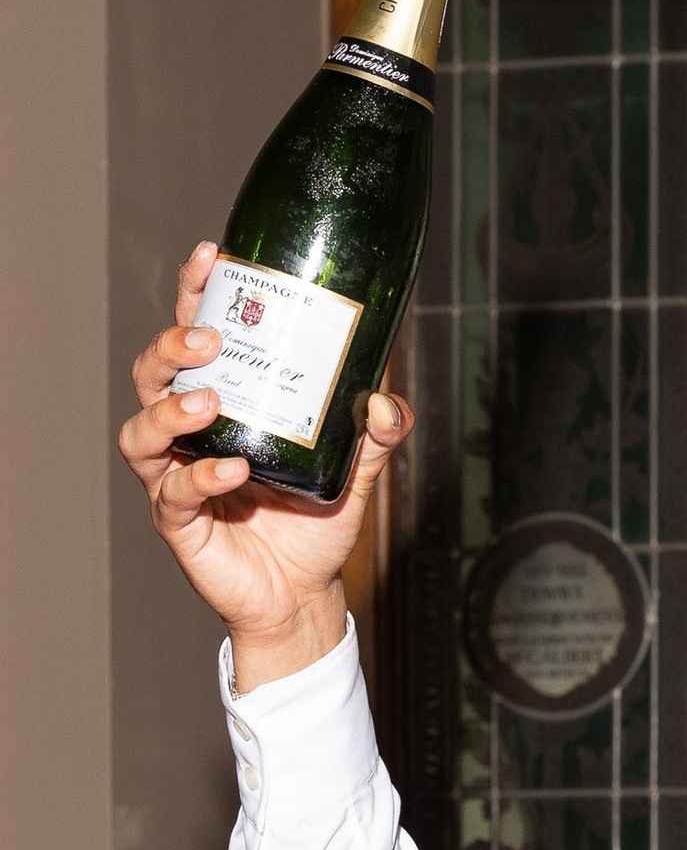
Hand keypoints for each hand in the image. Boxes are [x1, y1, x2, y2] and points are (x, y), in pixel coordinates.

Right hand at [117, 241, 410, 691]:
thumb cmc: (313, 519)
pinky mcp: (179, 523)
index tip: (211, 258)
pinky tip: (232, 468)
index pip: (197, 336)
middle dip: (171, 345)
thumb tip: (383, 400)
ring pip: (142, 430)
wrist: (304, 592)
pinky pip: (174, 494)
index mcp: (224, 401)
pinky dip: (202, 477)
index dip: (197, 294)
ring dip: (170, 408)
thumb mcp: (357, 467)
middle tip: (209, 338)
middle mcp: (189, 432)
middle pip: (152, 372)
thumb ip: (376, 430)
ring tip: (207, 400)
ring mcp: (177, 476)